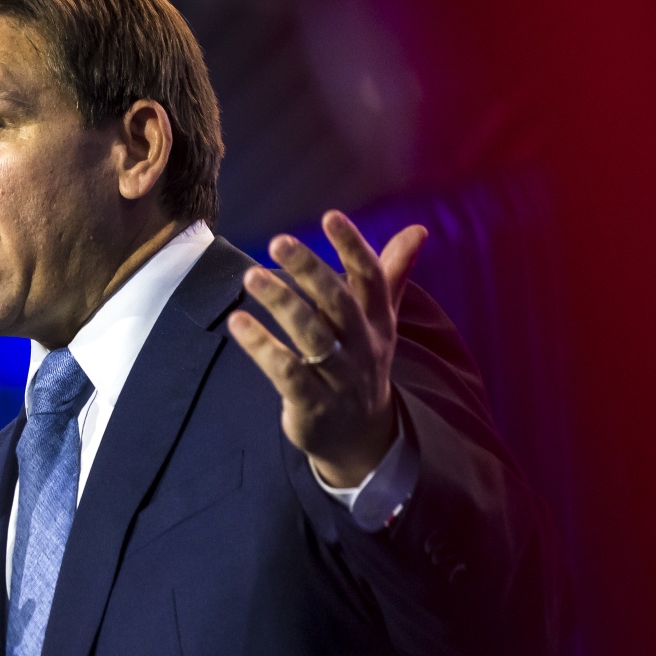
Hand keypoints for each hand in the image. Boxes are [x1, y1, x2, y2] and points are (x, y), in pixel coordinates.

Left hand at [226, 211, 427, 487]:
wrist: (361, 438)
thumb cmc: (363, 362)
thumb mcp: (382, 321)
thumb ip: (392, 273)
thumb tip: (417, 229)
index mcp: (379, 321)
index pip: (372, 279)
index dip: (354, 246)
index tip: (330, 216)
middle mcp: (362, 346)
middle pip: (339, 304)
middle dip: (311, 271)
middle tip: (279, 240)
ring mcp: (338, 377)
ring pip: (311, 336)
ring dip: (282, 303)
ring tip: (251, 276)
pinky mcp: (312, 404)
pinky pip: (286, 372)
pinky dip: (261, 347)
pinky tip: (237, 323)